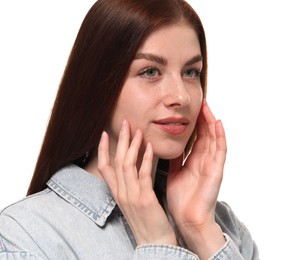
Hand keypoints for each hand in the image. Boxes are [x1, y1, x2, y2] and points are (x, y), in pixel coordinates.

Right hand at [97, 120, 176, 245]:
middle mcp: (121, 192)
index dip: (101, 150)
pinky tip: (149, 147)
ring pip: (127, 165)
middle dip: (120, 140)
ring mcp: (131, 196)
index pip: (104, 167)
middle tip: (125, 123)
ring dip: (132, 146)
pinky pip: (143, 175)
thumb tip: (135, 166)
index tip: (103, 134)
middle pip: (116, 160)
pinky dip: (145, 159)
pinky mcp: (145, 199)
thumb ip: (131, 184)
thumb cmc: (146, 220)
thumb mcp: (133, 201)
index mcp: (117, 193)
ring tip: (138, 130)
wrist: (153, 243)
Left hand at [167, 100, 226, 257]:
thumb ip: (174, 159)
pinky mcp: (217, 171)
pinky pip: (220, 150)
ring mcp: (212, 164)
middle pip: (205, 134)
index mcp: (194, 161)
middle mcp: (204, 160)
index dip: (194, 123)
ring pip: (214, 138)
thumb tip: (167, 146)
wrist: (187, 219)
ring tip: (207, 106)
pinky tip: (218, 123)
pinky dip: (220, 136)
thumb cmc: (181, 199)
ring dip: (211, 122)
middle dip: (203, 118)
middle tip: (199, 101)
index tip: (189, 109)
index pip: (196, 137)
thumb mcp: (175, 173)